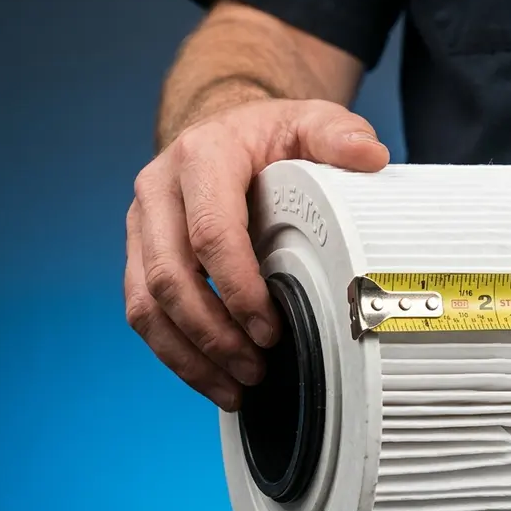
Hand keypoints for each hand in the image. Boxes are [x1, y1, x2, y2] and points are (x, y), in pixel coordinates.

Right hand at [125, 99, 388, 410]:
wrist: (229, 131)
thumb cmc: (273, 136)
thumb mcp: (310, 121)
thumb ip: (338, 134)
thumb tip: (370, 155)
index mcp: (201, 158)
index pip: (210, 233)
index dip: (237, 288)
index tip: (270, 327)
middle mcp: (158, 192)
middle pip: (169, 277)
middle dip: (213, 334)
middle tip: (258, 367)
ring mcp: (143, 226)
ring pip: (146, 304)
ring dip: (189, 354)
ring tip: (236, 389)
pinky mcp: (140, 255)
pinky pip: (144, 313)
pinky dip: (176, 354)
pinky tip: (214, 380)